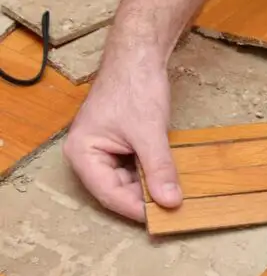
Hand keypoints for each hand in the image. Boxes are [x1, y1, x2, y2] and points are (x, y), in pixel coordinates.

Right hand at [63, 52, 181, 221]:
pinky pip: (136, 167)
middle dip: (145, 200)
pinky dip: (153, 173)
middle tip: (173, 212)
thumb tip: (171, 202)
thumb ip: (159, 168)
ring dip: (151, 187)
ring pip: (129, 180)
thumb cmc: (135, 87)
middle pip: (117, 190)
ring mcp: (105, 149)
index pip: (109, 194)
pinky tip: (172, 179)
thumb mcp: (150, 133)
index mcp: (82, 153)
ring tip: (176, 198)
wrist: (140, 55)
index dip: (136, 209)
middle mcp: (89, 155)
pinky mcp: (121, 143)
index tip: (161, 221)